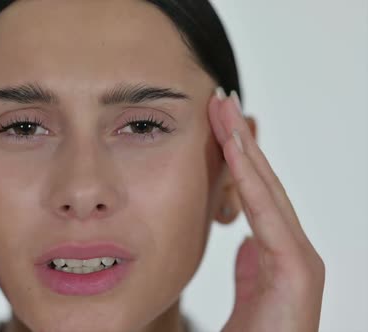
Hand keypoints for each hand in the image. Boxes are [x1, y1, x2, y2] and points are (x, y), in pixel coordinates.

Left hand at [209, 88, 324, 331]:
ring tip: (224, 111)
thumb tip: (246, 240)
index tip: (215, 121)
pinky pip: (268, 215)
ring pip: (267, 190)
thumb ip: (248, 268)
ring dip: (245, 148)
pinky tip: (234, 150)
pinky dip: (251, 179)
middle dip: (240, 139)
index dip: (237, 155)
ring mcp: (299, 259)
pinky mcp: (298, 271)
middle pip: (263, 182)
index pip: (254, 193)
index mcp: (278, 254)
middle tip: (219, 99)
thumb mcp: (245, 291)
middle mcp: (292, 250)